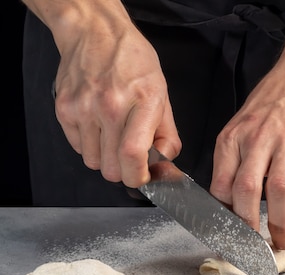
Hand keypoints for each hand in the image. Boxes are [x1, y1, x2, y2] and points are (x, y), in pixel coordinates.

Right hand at [50, 4, 180, 187]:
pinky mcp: (64, 110)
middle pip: (111, 168)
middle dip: (124, 172)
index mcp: (142, 102)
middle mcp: (110, 106)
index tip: (143, 177)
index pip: (133, 155)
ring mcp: (83, 109)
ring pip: (94, 163)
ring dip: (106, 158)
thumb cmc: (133, 62)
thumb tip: (164, 162)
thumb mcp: (162, 93)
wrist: (96, 33)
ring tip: (114, 137)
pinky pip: (78, 148)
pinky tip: (98, 127)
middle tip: (131, 159)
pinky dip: (90, 146)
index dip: (138, 176)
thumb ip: (167, 133)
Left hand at [210, 61, 284, 249]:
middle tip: (253, 249)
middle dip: (248, 229)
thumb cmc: (273, 104)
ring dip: (279, 225)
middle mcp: (257, 141)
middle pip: (245, 193)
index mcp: (233, 139)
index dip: (222, 219)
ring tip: (283, 244)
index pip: (220, 187)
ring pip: (278, 192)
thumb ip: (233, 160)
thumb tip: (227, 203)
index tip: (226, 240)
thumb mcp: (240, 126)